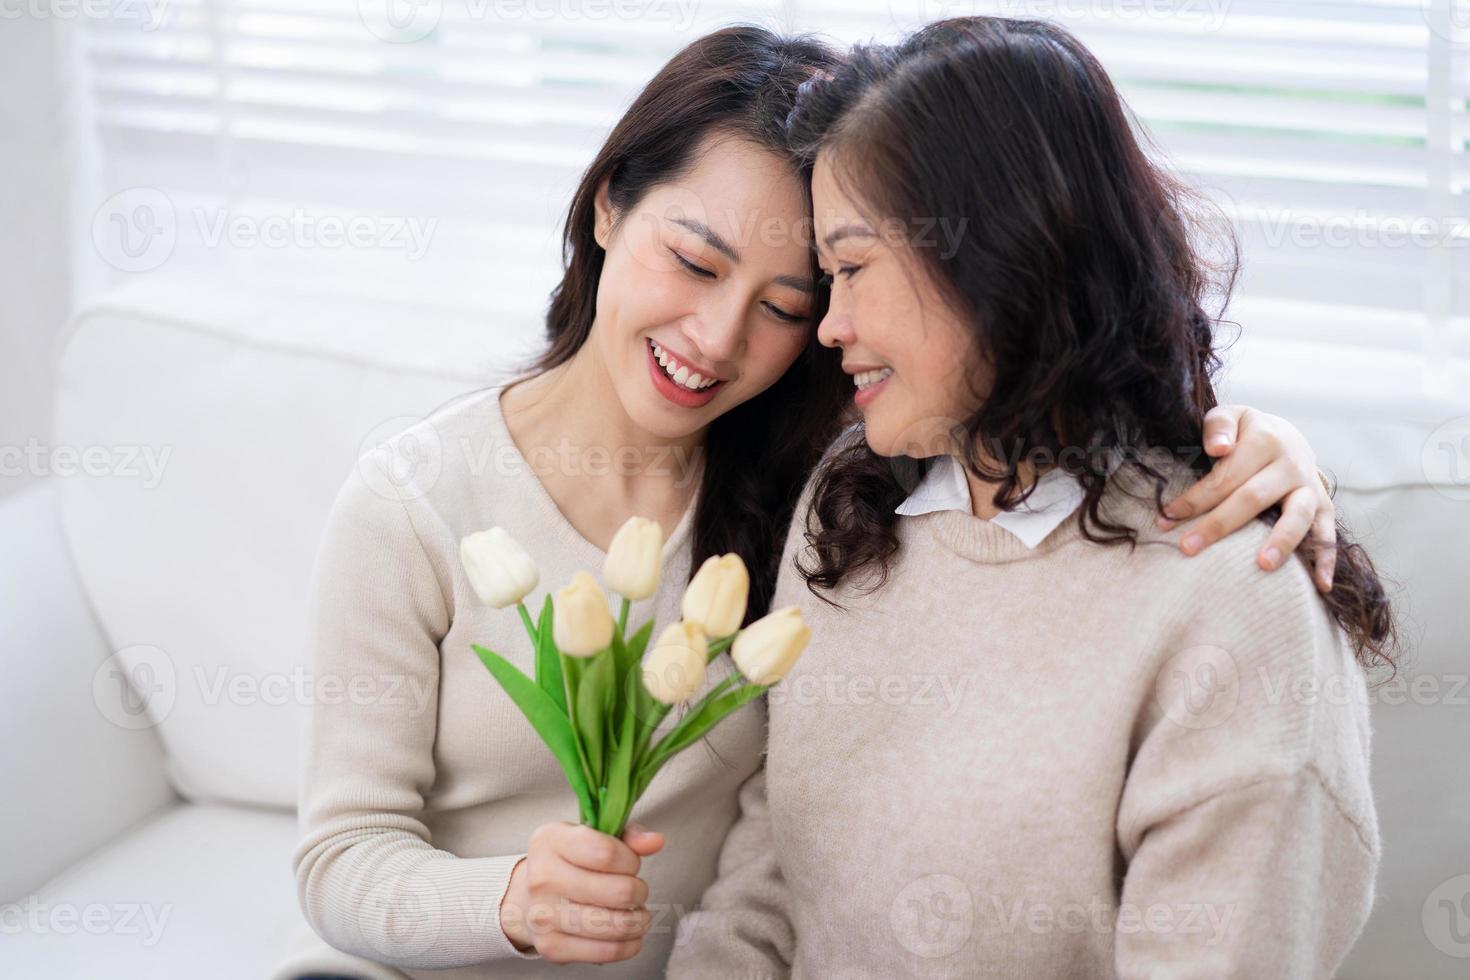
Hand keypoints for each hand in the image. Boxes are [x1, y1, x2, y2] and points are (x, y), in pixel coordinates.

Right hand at [499, 820, 664, 963]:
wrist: (530, 898)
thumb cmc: (570, 862)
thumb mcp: (593, 836)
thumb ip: (628, 836)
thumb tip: (656, 841)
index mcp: (549, 841)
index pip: (606, 853)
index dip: (631, 860)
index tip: (631, 864)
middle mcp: (542, 878)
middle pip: (619, 892)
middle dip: (639, 891)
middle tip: (635, 891)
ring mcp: (544, 916)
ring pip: (616, 925)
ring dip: (638, 920)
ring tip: (637, 913)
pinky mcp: (552, 947)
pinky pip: (607, 951)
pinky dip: (629, 945)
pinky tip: (629, 934)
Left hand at [1157, 405, 1336, 591]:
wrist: (1287, 435)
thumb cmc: (1247, 432)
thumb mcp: (1231, 416)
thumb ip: (1219, 426)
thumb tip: (1218, 448)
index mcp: (1266, 440)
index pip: (1224, 476)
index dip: (1194, 499)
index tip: (1166, 519)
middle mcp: (1292, 464)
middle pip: (1253, 498)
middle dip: (1218, 525)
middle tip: (1188, 548)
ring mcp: (1311, 487)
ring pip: (1298, 516)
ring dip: (1281, 542)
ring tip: (1262, 566)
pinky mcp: (1324, 506)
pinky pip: (1327, 534)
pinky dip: (1327, 560)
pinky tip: (1319, 586)